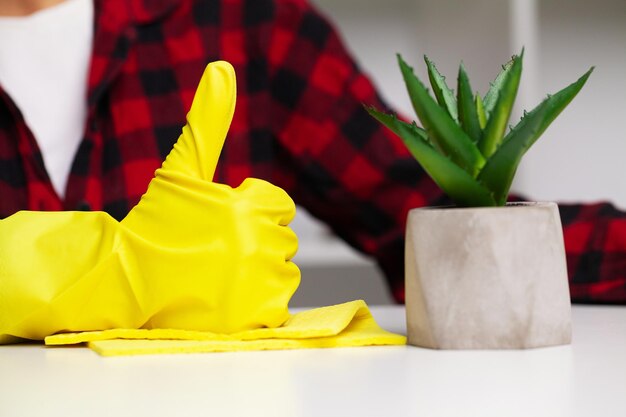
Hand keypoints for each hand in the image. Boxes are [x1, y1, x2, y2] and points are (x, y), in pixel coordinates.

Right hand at [0, 61, 299, 340]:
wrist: (124, 282)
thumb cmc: (153, 223)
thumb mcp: (180, 170)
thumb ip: (206, 122)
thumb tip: (222, 68)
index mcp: (250, 208)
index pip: (278, 204)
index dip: (249, 209)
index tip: (219, 222)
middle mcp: (263, 246)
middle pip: (281, 238)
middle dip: (254, 240)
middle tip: (212, 251)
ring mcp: (261, 285)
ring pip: (283, 271)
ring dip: (258, 271)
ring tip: (217, 273)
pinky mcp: (256, 318)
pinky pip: (277, 304)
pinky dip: (257, 302)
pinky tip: (226, 296)